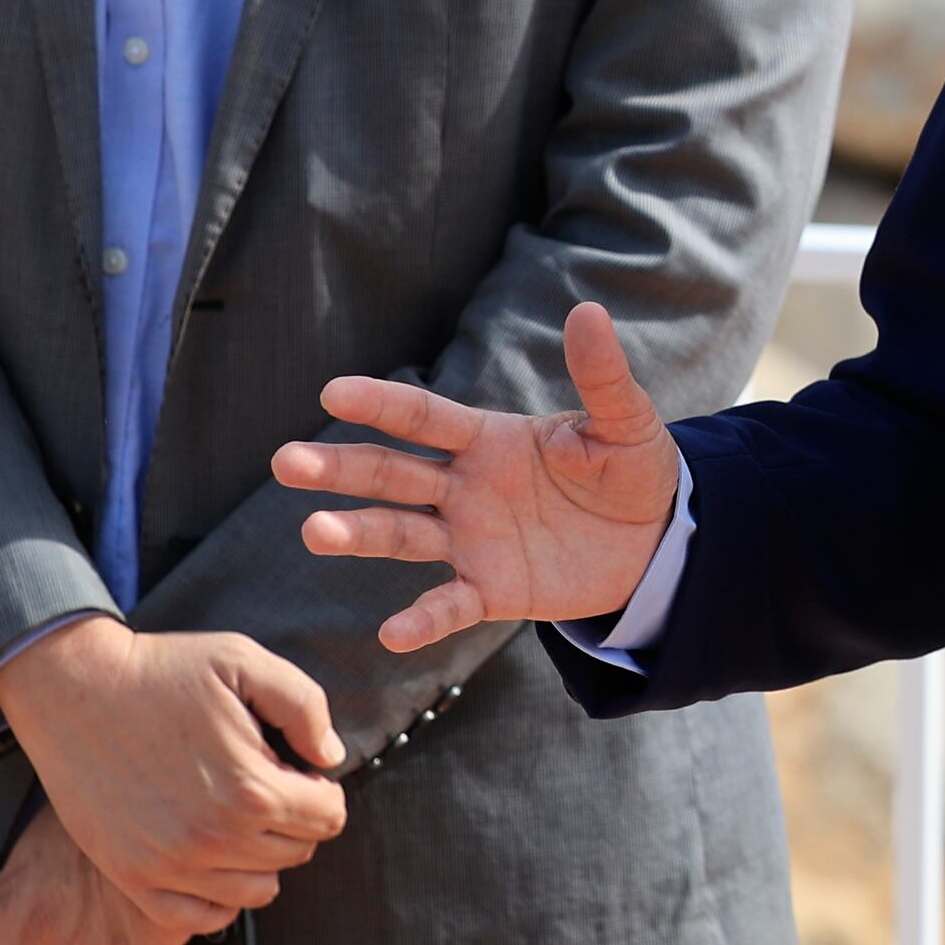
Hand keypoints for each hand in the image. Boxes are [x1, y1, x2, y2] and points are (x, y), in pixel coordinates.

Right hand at [0, 615, 342, 928]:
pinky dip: (217, 895)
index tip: (298, 772)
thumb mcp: (245, 662)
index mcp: (250, 788)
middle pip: (297, 852)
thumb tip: (330, 757)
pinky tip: (211, 857)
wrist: (73, 688)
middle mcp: (213, 838)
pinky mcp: (131, 876)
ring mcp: (168, 865)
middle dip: (294, 820)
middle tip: (263, 786)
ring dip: (260, 857)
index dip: (323, 791)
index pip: (329, 817)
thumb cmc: (160, 672)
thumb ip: (305, 706)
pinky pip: (199, 916)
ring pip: (257, 890)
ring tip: (237, 818)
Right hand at [284, 302, 681, 650]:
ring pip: (400, 534)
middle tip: (287, 462)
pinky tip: (392, 632)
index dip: (381, 404)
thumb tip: (589, 311)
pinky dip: (421, 620)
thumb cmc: (633, 471)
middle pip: (391, 473)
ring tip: (314, 531)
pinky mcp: (491, 589)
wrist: (658, 540)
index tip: (333, 391)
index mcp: (488, 439)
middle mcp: (465, 487)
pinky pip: (448, 606)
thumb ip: (602, 377)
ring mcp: (471, 540)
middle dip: (339, 467)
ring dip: (357, 532)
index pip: (423, 417)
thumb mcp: (624, 424)